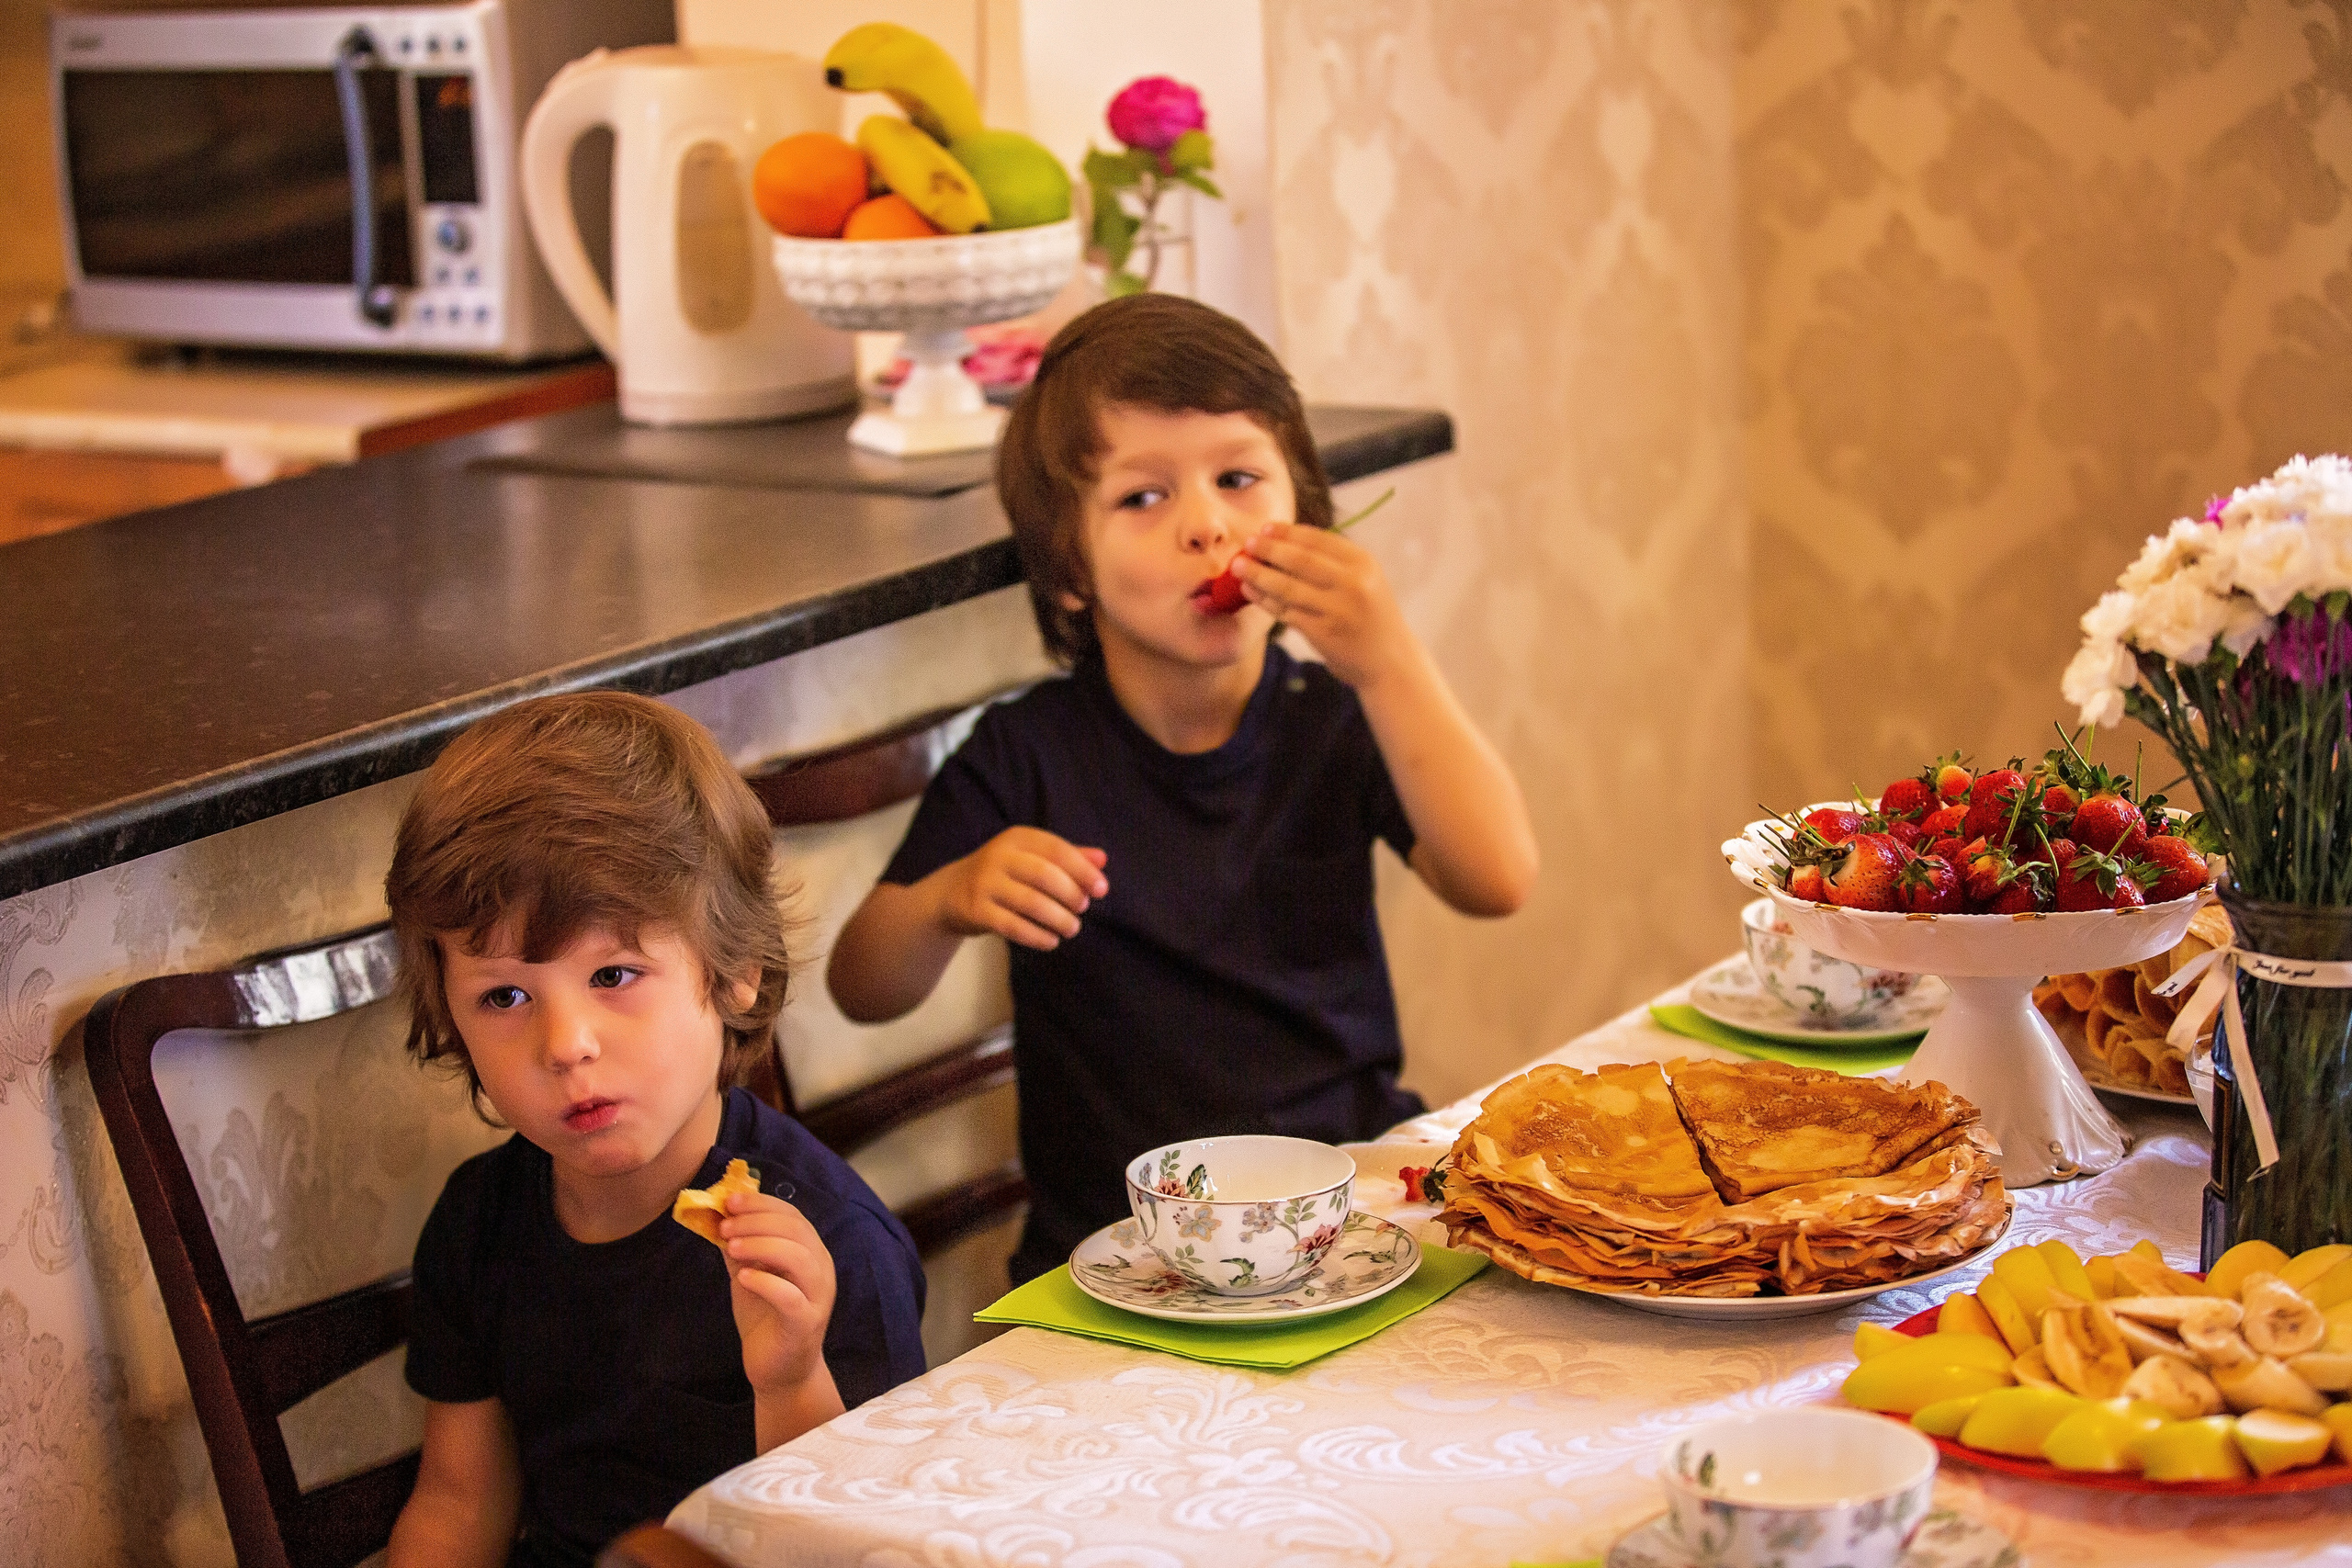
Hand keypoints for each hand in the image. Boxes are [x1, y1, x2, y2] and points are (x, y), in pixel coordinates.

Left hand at [721, 1191, 835, 1399]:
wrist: (779, 1370)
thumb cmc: (765, 1318)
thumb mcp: (748, 1274)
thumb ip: (738, 1246)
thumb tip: (715, 1215)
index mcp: (810, 1252)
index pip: (792, 1215)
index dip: (761, 1204)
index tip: (729, 1201)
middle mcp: (821, 1269)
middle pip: (796, 1231)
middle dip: (757, 1221)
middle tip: (725, 1225)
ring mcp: (817, 1296)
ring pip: (799, 1257)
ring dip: (762, 1245)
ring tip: (731, 1247)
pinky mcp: (806, 1323)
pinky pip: (791, 1297)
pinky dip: (766, 1282)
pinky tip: (742, 1278)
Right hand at [937, 827, 1108, 949]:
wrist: (951, 893)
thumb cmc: (1004, 875)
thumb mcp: (1031, 858)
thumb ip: (1067, 858)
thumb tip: (1103, 860)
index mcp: (1017, 838)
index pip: (1056, 849)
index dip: (1083, 869)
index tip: (1102, 889)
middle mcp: (998, 856)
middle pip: (1044, 874)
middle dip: (1071, 894)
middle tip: (1083, 909)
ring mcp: (984, 883)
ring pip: (1030, 903)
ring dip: (1058, 919)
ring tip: (1072, 929)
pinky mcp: (975, 910)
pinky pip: (1013, 926)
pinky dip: (1037, 936)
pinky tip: (1051, 941)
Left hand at [1232, 522, 1411, 689]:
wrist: (1390, 660)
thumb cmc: (1371, 615)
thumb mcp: (1365, 579)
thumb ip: (1334, 561)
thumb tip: (1284, 539)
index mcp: (1362, 562)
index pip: (1317, 539)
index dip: (1286, 532)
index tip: (1263, 528)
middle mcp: (1353, 583)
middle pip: (1300, 560)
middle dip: (1268, 549)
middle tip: (1245, 544)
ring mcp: (1338, 609)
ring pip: (1288, 587)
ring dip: (1258, 575)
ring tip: (1237, 566)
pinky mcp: (1324, 633)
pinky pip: (1286, 611)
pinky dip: (1264, 600)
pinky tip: (1250, 592)